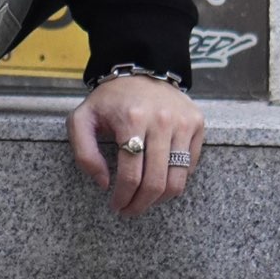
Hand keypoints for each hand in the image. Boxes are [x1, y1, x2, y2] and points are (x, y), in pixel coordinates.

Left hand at [67, 76, 206, 217]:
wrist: (140, 68)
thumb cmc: (109, 100)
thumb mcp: (82, 119)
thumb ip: (84, 153)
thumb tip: (105, 183)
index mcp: (131, 119)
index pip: (131, 175)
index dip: (123, 198)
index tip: (116, 206)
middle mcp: (161, 120)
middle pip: (156, 182)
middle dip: (141, 205)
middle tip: (129, 210)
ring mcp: (183, 122)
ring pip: (177, 180)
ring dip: (160, 200)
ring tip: (145, 200)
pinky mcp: (197, 123)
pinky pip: (190, 166)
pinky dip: (175, 179)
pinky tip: (159, 178)